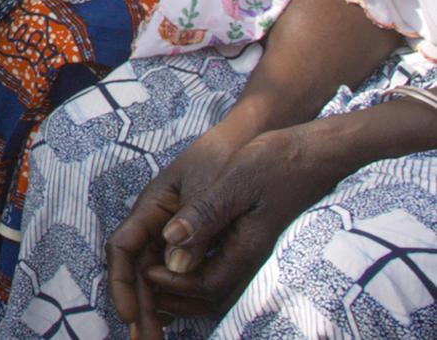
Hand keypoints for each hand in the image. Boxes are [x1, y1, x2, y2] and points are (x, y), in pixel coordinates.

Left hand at [109, 120, 330, 337]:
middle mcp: (251, 258)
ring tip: (151, 285)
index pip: (206, 285)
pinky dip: (195, 276)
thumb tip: (173, 245)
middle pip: (211, 298)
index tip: (146, 271)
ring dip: (183, 293)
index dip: (173, 283)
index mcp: (247, 248)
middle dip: (175, 299)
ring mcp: (252, 252)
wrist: (313, 155)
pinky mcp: (250, 241)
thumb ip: (206, 214)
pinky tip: (175, 263)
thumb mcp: (235, 182)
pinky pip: (221, 272)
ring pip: (217, 290)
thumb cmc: (275, 163)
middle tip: (142, 290)